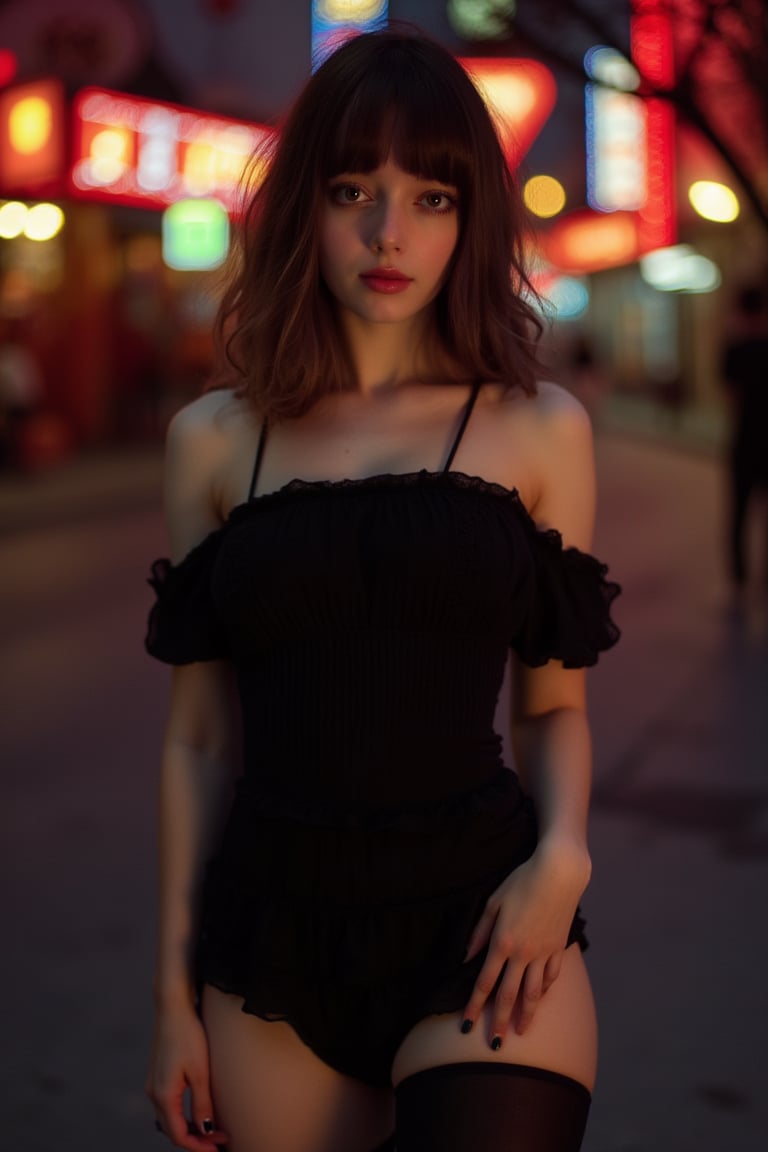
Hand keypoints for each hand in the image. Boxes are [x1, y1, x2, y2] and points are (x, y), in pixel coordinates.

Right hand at [146, 1003, 227, 1150]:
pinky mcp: (157, 1075)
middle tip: (219, 1142)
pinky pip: (167, 1106)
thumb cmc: (188, 1035)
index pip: (179, 1135)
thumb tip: (206, 1131)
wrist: (172, 1006)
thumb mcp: (200, 1072)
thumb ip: (202, 1104)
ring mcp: (153, 1084)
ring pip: (169, 1119)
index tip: (218, 1148)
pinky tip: (197, 1112)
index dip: (198, 1146)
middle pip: (172, 1131)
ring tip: (212, 1130)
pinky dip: (182, 1116)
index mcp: (163, 1096)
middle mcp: (153, 1093)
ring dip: (188, 1129)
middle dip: (195, 1140)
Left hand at [461, 839, 589, 1046]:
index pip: (485, 982)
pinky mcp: (559, 948)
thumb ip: (480, 932)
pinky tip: (540, 998)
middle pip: (509, 995)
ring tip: (520, 1031)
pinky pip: (551, 976)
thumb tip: (467, 957)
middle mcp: (523, 954)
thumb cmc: (522, 881)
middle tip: (495, 1045)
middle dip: (499, 1021)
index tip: (466, 1025)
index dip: (474, 1005)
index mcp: (502, 942)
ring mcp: (543, 953)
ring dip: (525, 1015)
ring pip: (533, 992)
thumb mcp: (493, 902)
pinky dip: (544, 990)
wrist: (559, 873)